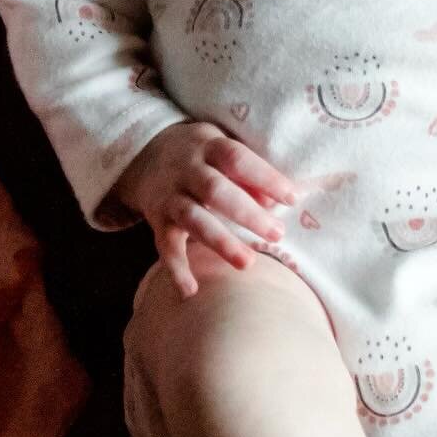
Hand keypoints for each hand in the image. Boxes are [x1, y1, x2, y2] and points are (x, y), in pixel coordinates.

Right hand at [110, 120, 297, 298]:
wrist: (144, 156)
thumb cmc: (202, 156)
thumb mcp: (222, 149)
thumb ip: (247, 173)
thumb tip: (273, 202)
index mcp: (208, 146)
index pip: (237, 159)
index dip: (265, 177)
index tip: (292, 198)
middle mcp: (186, 169)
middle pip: (215, 190)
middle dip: (247, 213)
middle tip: (277, 234)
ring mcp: (169, 195)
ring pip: (193, 218)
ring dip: (220, 242)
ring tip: (247, 263)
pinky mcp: (157, 219)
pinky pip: (165, 245)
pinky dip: (177, 269)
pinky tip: (191, 290)